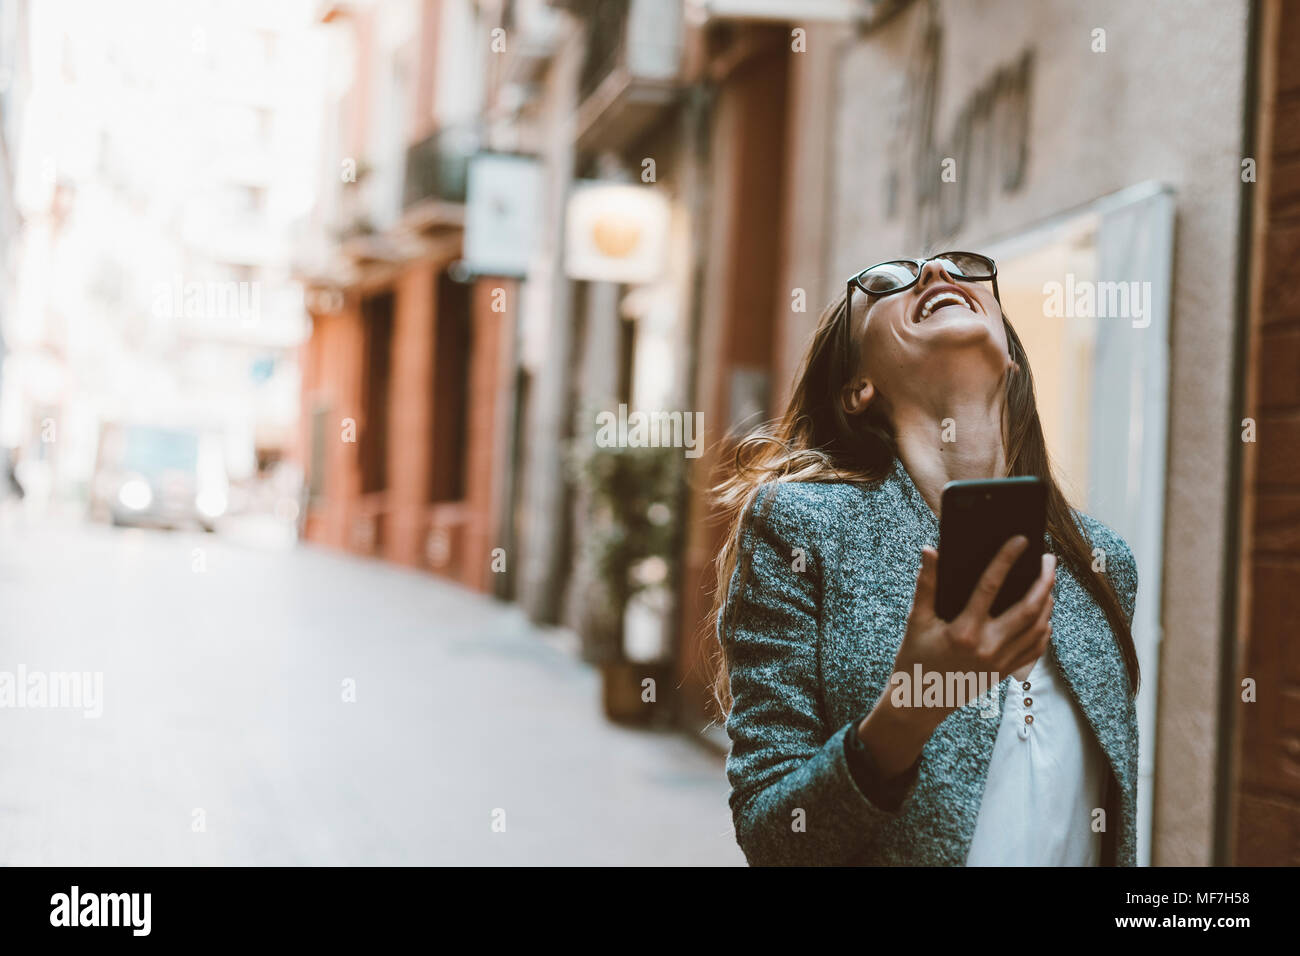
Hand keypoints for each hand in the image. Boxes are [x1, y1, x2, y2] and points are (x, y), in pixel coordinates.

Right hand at [856, 536, 1055, 776]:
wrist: (918, 703)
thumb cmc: (913, 658)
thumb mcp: (916, 620)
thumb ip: (926, 584)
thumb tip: (930, 550)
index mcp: (963, 631)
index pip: (990, 586)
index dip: (1006, 559)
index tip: (1020, 540)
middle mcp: (987, 647)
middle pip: (1028, 608)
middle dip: (1044, 580)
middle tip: (1049, 560)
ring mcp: (999, 662)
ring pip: (1038, 628)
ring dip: (1048, 603)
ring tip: (1048, 583)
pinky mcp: (1004, 673)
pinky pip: (1035, 649)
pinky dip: (1045, 630)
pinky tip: (1044, 615)